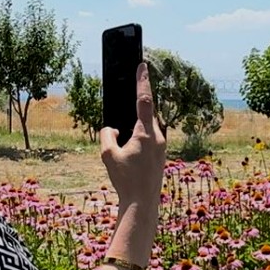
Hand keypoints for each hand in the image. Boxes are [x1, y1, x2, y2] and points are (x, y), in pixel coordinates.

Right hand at [99, 62, 166, 207]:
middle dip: (137, 106)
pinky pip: (150, 138)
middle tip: (131, 97)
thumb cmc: (125, 180)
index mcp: (145, 133)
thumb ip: (107, 136)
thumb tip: (112, 128)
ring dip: (137, 126)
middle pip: (146, 113)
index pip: (144, 100)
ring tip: (126, 137)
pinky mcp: (161, 155)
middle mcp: (158, 137)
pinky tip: (130, 150)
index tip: (143, 65)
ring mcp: (162, 146)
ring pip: (148, 127)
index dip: (142, 81)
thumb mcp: (107, 156)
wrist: (143, 204)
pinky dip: (140, 137)